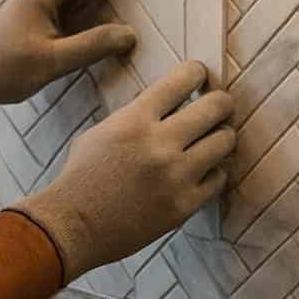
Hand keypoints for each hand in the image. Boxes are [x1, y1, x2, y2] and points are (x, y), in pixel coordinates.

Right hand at [2, 60, 235, 283]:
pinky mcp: (184, 205)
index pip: (183, 79)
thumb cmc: (82, 177)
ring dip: (222, 137)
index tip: (200, 76)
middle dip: (221, 102)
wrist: (73, 225)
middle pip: (215, 107)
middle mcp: (160, 143)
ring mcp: (175, 175)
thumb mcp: (102, 131)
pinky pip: (219, 178)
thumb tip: (171, 103)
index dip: (197, 72)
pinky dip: (214, 172)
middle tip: (219, 106)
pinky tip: (203, 171)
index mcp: (135, 119)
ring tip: (213, 140)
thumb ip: (136, 115)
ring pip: (225, 141)